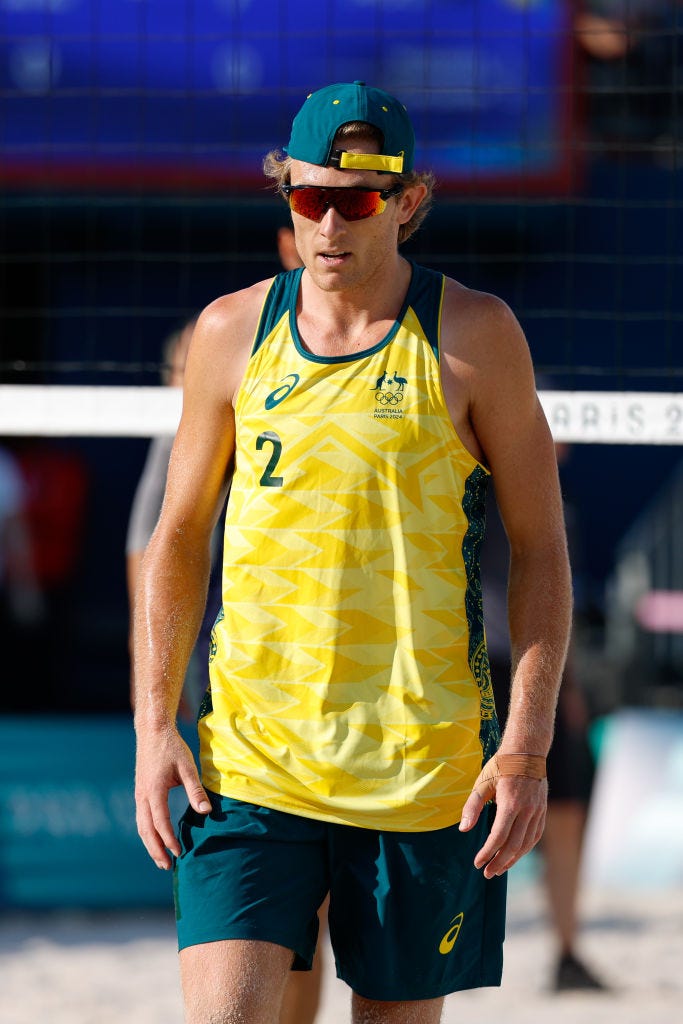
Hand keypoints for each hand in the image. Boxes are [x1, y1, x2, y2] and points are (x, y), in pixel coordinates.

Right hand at [134, 725, 210, 869]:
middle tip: (167, 866)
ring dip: (150, 844)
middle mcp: (142, 795)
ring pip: (141, 826)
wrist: (152, 731)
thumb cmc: (172, 747)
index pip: (160, 822)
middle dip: (155, 850)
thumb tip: (206, 812)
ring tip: (161, 859)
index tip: (179, 852)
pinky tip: (157, 839)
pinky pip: (141, 818)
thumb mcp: (187, 767)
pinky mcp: (140, 792)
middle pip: (146, 830)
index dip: (168, 839)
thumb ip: (196, 790)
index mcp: (153, 790)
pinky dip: (148, 833)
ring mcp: (139, 794)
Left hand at [459, 761, 547, 878]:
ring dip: (513, 859)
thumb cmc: (501, 766)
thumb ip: (472, 806)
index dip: (487, 852)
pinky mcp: (542, 811)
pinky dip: (524, 849)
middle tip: (487, 873)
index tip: (477, 862)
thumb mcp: (482, 782)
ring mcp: (537, 811)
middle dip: (499, 862)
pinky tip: (514, 855)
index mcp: (510, 803)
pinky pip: (535, 836)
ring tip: (499, 869)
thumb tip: (463, 829)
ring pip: (526, 844)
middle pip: (514, 845)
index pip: (499, 836)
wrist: (527, 752)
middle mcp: (527, 810)